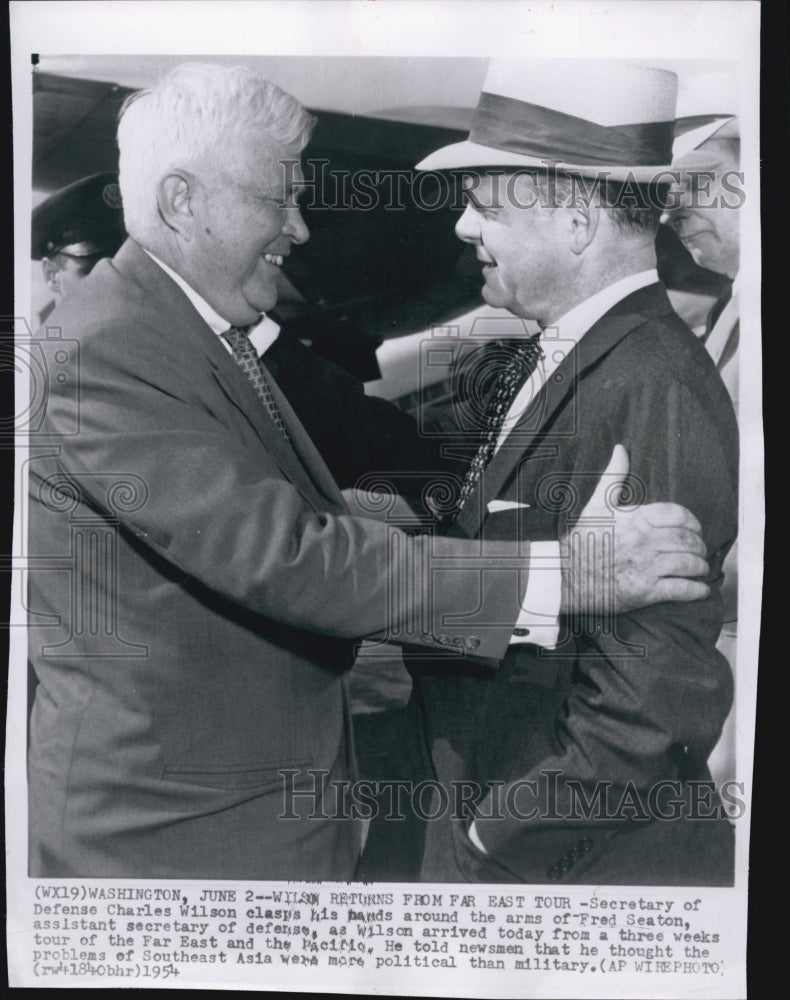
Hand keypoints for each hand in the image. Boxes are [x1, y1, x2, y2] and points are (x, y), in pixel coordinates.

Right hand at [559, 445, 709, 615]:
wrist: (564, 577)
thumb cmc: (581, 540)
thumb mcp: (596, 505)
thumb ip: (614, 476)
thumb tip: (621, 449)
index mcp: (636, 519)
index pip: (678, 515)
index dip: (692, 521)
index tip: (695, 527)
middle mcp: (644, 542)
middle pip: (686, 540)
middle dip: (699, 545)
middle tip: (700, 549)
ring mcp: (646, 568)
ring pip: (688, 564)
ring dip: (700, 567)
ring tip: (700, 568)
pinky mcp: (645, 592)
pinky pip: (681, 590)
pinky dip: (696, 590)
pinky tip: (700, 589)